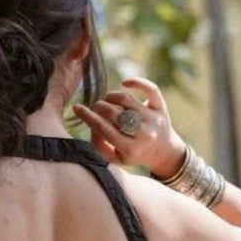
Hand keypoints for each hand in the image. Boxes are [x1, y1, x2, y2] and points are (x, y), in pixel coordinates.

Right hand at [72, 77, 186, 179]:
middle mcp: (144, 134)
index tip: (76, 108)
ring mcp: (154, 119)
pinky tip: (124, 82)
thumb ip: (99, 145)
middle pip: (114, 113)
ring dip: (111, 97)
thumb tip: (91, 125)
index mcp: (131, 149)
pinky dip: (136, 82)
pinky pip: (150, 89)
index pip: (104, 129)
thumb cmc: (134, 154)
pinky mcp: (161, 107)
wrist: (164, 152)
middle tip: (95, 108)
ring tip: (106, 101)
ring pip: (127, 100)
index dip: (88, 117)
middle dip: (99, 107)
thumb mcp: (116, 158)